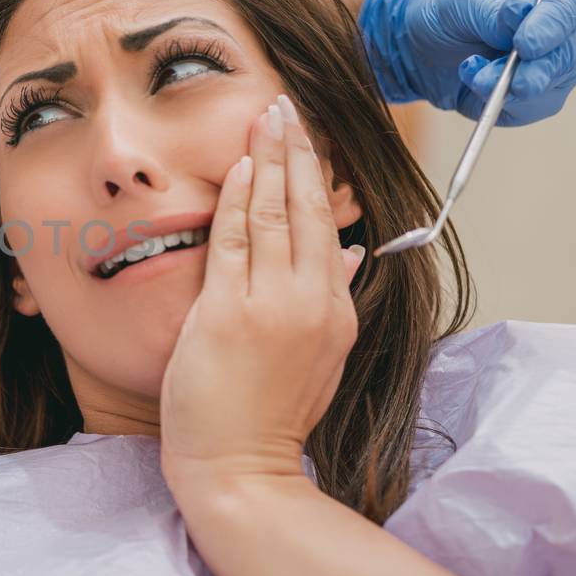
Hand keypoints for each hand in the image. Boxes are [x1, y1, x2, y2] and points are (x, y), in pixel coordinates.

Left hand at [159, 96, 364, 497]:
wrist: (240, 470)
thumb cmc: (268, 418)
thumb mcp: (318, 359)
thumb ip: (330, 301)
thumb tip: (346, 252)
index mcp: (334, 312)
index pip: (325, 227)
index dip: (317, 176)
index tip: (308, 137)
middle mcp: (311, 302)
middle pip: (306, 209)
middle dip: (297, 151)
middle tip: (288, 105)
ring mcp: (271, 306)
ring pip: (273, 215)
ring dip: (268, 159)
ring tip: (266, 117)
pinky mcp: (229, 314)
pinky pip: (234, 241)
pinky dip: (237, 199)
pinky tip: (238, 166)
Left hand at [357, 0, 575, 125]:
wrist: (426, 40)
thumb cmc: (454, 5)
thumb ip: (496, 10)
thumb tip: (521, 12)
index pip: (574, 1)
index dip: (553, 24)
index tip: (525, 44)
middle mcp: (574, 24)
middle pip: (573, 51)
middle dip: (540, 70)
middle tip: (517, 84)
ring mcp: (562, 63)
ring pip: (553, 85)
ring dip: (511, 87)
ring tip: (476, 76)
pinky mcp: (541, 96)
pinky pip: (530, 108)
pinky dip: (499, 100)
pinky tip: (473, 82)